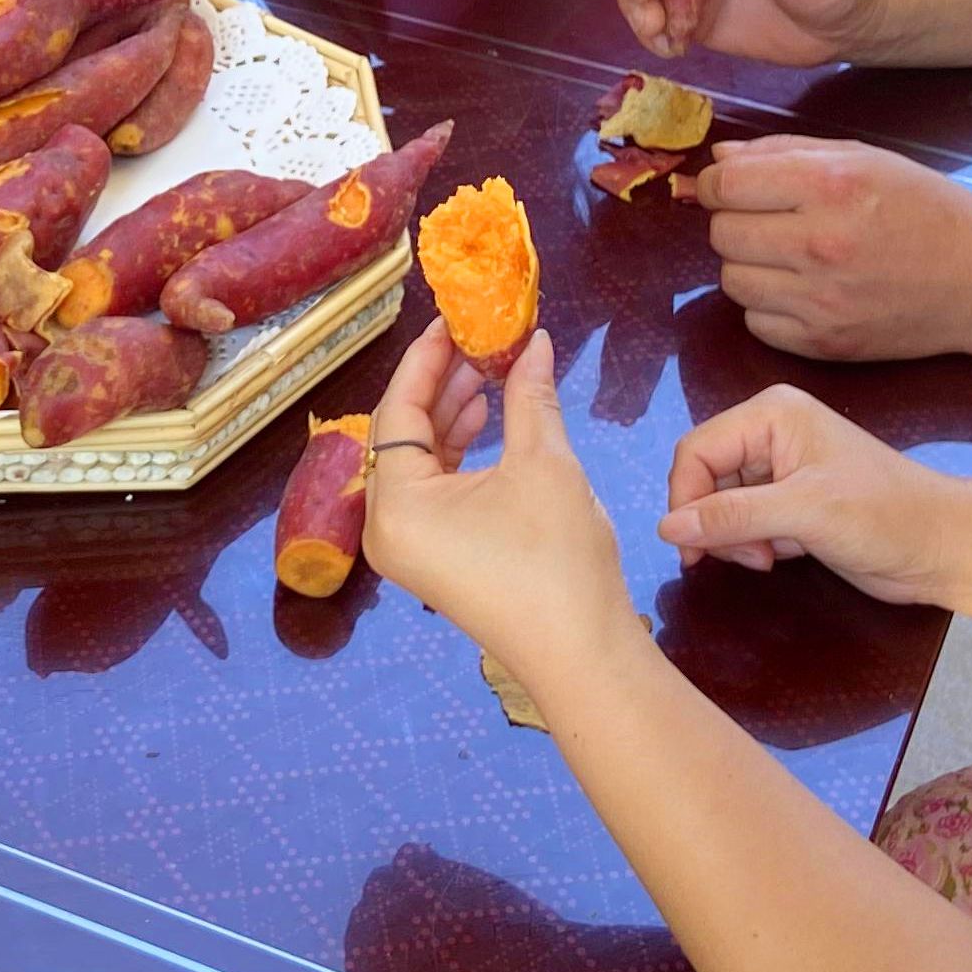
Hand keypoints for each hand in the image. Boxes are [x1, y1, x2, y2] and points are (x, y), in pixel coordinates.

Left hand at [359, 324, 641, 688]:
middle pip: (401, 436)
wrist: (583, 652)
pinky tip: (487, 419)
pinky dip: (457, 453)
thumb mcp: (544, 464)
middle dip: (440, 385)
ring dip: (451, 416)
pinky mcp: (435, 560)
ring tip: (487, 371)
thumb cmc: (557, 559)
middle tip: (475, 340)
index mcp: (396, 505)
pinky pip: (434, 491)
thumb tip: (534, 342)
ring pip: (418, 463)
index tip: (450, 320)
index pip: (397, 411)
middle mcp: (387, 528)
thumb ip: (529, 395)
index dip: (425, 359)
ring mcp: (409, 549)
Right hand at [657, 382, 960, 606]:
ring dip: (735, 538)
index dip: (685, 498)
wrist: (942, 547)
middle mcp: (771, 434)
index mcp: (772, 415)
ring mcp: (782, 469)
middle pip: (705, 476)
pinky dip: (754, 544)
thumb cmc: (883, 516)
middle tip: (744, 558)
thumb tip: (666, 528)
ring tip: (768, 558)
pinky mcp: (792, 502)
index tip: (691, 549)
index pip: (697, 450)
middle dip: (715, 522)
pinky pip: (745, 520)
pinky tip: (784, 555)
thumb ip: (733, 517)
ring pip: (722, 503)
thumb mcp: (804, 513)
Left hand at [699, 135, 971, 363]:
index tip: (731, 187)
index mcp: (829, 186)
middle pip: (722, 233)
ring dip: (749, 265)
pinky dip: (769, 306)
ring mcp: (821, 301)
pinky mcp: (825, 344)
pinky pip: (756, 322)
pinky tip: (802, 290)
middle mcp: (821, 245)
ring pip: (731, 280)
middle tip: (770, 221)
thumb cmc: (923, 209)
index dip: (718, 184)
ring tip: (788, 255)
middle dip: (736, 221)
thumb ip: (783, 152)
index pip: (727, 186)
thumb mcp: (862, 157)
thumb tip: (719, 160)